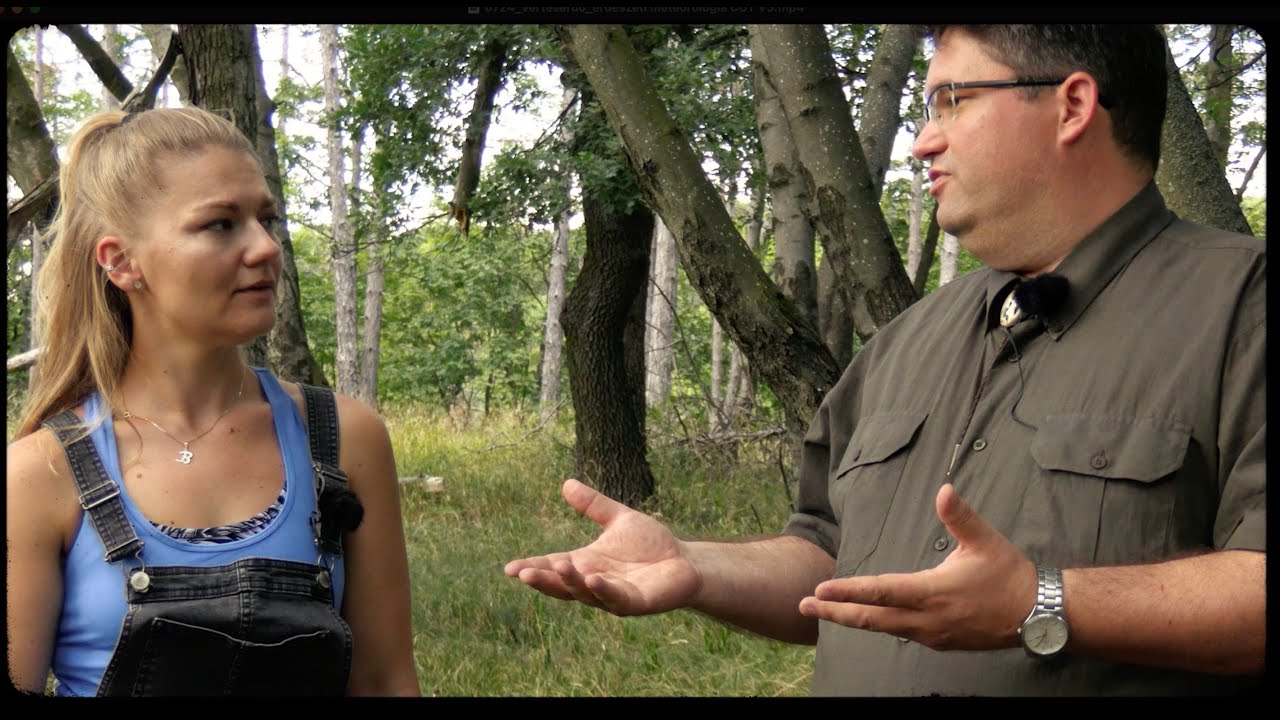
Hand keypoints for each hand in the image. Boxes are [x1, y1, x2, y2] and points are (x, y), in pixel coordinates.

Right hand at [503, 479, 699, 615]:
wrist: (684, 561)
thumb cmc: (651, 544)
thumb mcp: (619, 518)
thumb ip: (594, 505)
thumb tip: (566, 483)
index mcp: (587, 563)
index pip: (554, 567)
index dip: (533, 568)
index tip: (509, 569)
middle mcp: (595, 582)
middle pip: (563, 585)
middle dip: (543, 580)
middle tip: (523, 573)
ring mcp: (613, 595)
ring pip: (585, 594)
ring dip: (571, 582)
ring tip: (557, 567)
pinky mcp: (635, 602)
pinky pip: (615, 599)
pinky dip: (603, 591)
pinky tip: (593, 580)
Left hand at [797, 483, 1036, 650]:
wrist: (1038, 614)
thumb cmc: (1010, 575)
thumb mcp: (985, 541)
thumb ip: (960, 515)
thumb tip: (943, 489)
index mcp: (932, 592)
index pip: (880, 592)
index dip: (848, 592)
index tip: (820, 591)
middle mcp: (927, 619)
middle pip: (872, 619)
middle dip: (835, 613)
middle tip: (803, 607)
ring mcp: (932, 634)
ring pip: (884, 628)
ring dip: (853, 620)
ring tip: (827, 613)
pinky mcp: (940, 642)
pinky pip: (902, 633)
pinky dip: (879, 625)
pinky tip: (867, 618)